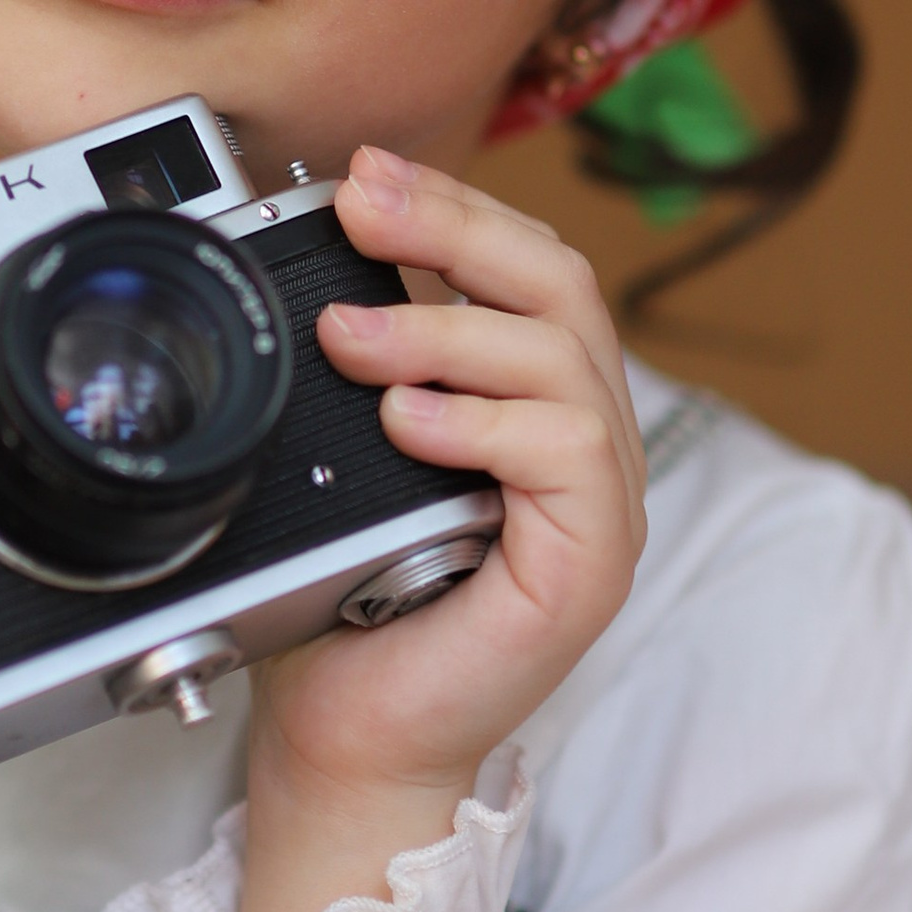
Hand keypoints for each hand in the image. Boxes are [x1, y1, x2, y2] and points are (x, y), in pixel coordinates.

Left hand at [238, 146, 646, 911]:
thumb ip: (353, 368)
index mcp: (533, 402)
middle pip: (559, 285)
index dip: (454, 207)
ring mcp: (600, 502)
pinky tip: (408, 421)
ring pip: (564, 356)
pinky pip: (569, 451)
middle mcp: (583, 440)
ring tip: (349, 339)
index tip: (361, 174)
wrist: (345, 738)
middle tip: (360, 202)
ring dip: (446, 327)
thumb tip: (312, 265)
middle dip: (455, 225)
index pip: (526, 268)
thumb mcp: (336, 459)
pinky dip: (484, 421)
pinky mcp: (592, 563)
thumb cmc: (338, 607)